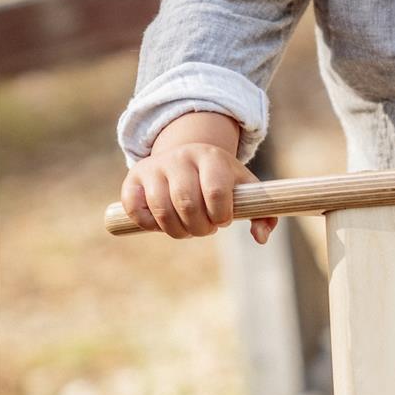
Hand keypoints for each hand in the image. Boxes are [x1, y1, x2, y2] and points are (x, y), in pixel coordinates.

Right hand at [121, 143, 276, 243]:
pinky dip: (149, 225)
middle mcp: (181, 157)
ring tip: (187, 228)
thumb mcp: (244, 189)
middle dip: (199, 227)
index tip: (223, 220)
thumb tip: (260, 238)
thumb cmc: (220, 179)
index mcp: (212, 157)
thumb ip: (262, 213)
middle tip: (205, 228)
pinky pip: (136, 210)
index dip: (221, 215)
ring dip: (177, 230)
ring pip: (162, 209)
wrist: (187, 156)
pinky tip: (162, 222)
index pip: (216, 191)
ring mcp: (155, 167)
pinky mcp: (133, 179)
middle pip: (187, 203)